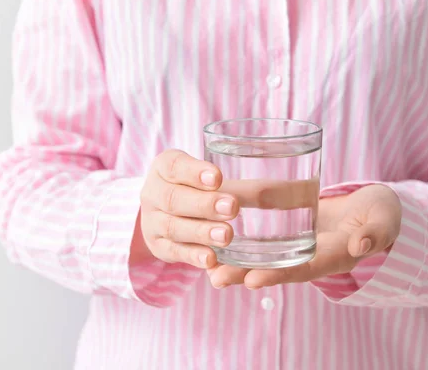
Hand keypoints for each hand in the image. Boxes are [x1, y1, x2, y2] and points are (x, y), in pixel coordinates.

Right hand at [130, 150, 238, 268]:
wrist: (167, 209)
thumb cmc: (198, 187)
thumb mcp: (209, 176)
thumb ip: (232, 183)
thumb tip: (275, 191)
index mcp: (164, 167)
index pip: (175, 166)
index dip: (194, 172)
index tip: (219, 177)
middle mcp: (152, 193)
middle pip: (173, 198)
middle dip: (203, 204)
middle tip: (232, 207)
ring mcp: (152, 222)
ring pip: (173, 227)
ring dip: (200, 232)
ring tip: (227, 235)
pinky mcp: (159, 247)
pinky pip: (175, 253)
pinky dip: (193, 256)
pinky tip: (212, 260)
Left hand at [206, 184, 401, 288]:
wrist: (372, 209)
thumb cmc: (381, 214)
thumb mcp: (384, 220)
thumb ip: (376, 233)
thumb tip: (361, 246)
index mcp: (336, 256)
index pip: (305, 268)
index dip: (280, 274)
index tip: (252, 279)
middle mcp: (313, 255)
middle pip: (277, 268)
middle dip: (246, 274)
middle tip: (216, 279)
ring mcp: (301, 245)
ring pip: (266, 255)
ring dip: (237, 261)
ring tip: (207, 267)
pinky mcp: (292, 230)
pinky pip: (267, 237)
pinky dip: (243, 239)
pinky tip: (217, 236)